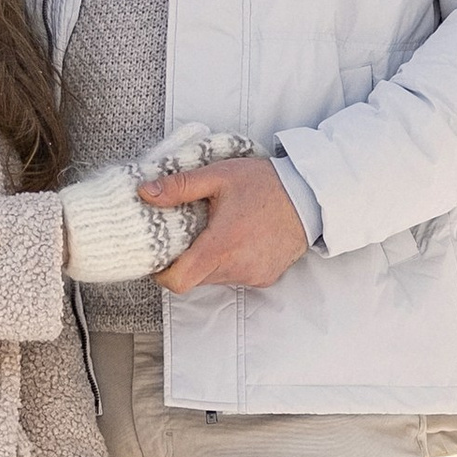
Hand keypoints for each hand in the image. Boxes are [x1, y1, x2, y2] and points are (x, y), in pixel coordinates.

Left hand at [142, 154, 308, 290]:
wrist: (311, 195)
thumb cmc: (266, 183)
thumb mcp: (218, 176)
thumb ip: (179, 186)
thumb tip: (145, 193)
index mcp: (222, 245)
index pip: (179, 280)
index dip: (162, 273)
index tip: (159, 256)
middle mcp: (238, 267)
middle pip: (194, 278)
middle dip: (185, 260)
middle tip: (188, 232)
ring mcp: (253, 275)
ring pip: (214, 278)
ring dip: (208, 261)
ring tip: (216, 230)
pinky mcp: (266, 278)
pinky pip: (236, 276)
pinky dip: (229, 262)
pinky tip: (238, 238)